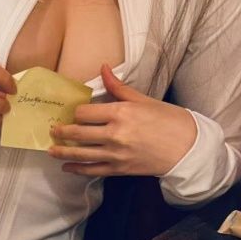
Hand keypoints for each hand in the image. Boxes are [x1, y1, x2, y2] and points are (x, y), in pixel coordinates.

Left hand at [48, 64, 196, 176]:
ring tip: (52, 150)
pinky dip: (77, 170)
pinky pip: (92, 170)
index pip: (85, 113)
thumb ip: (119, 88)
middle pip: (78, 133)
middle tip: (52, 130)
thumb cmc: (170, 121)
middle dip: (62, 132)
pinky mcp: (120, 170)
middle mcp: (115, 134)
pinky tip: (68, 168)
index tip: (72, 113)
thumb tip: (103, 69)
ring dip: (63, 153)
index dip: (76, 113)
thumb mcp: (145, 100)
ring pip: (80, 154)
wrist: (188, 148)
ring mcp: (116, 154)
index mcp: (121, 113)